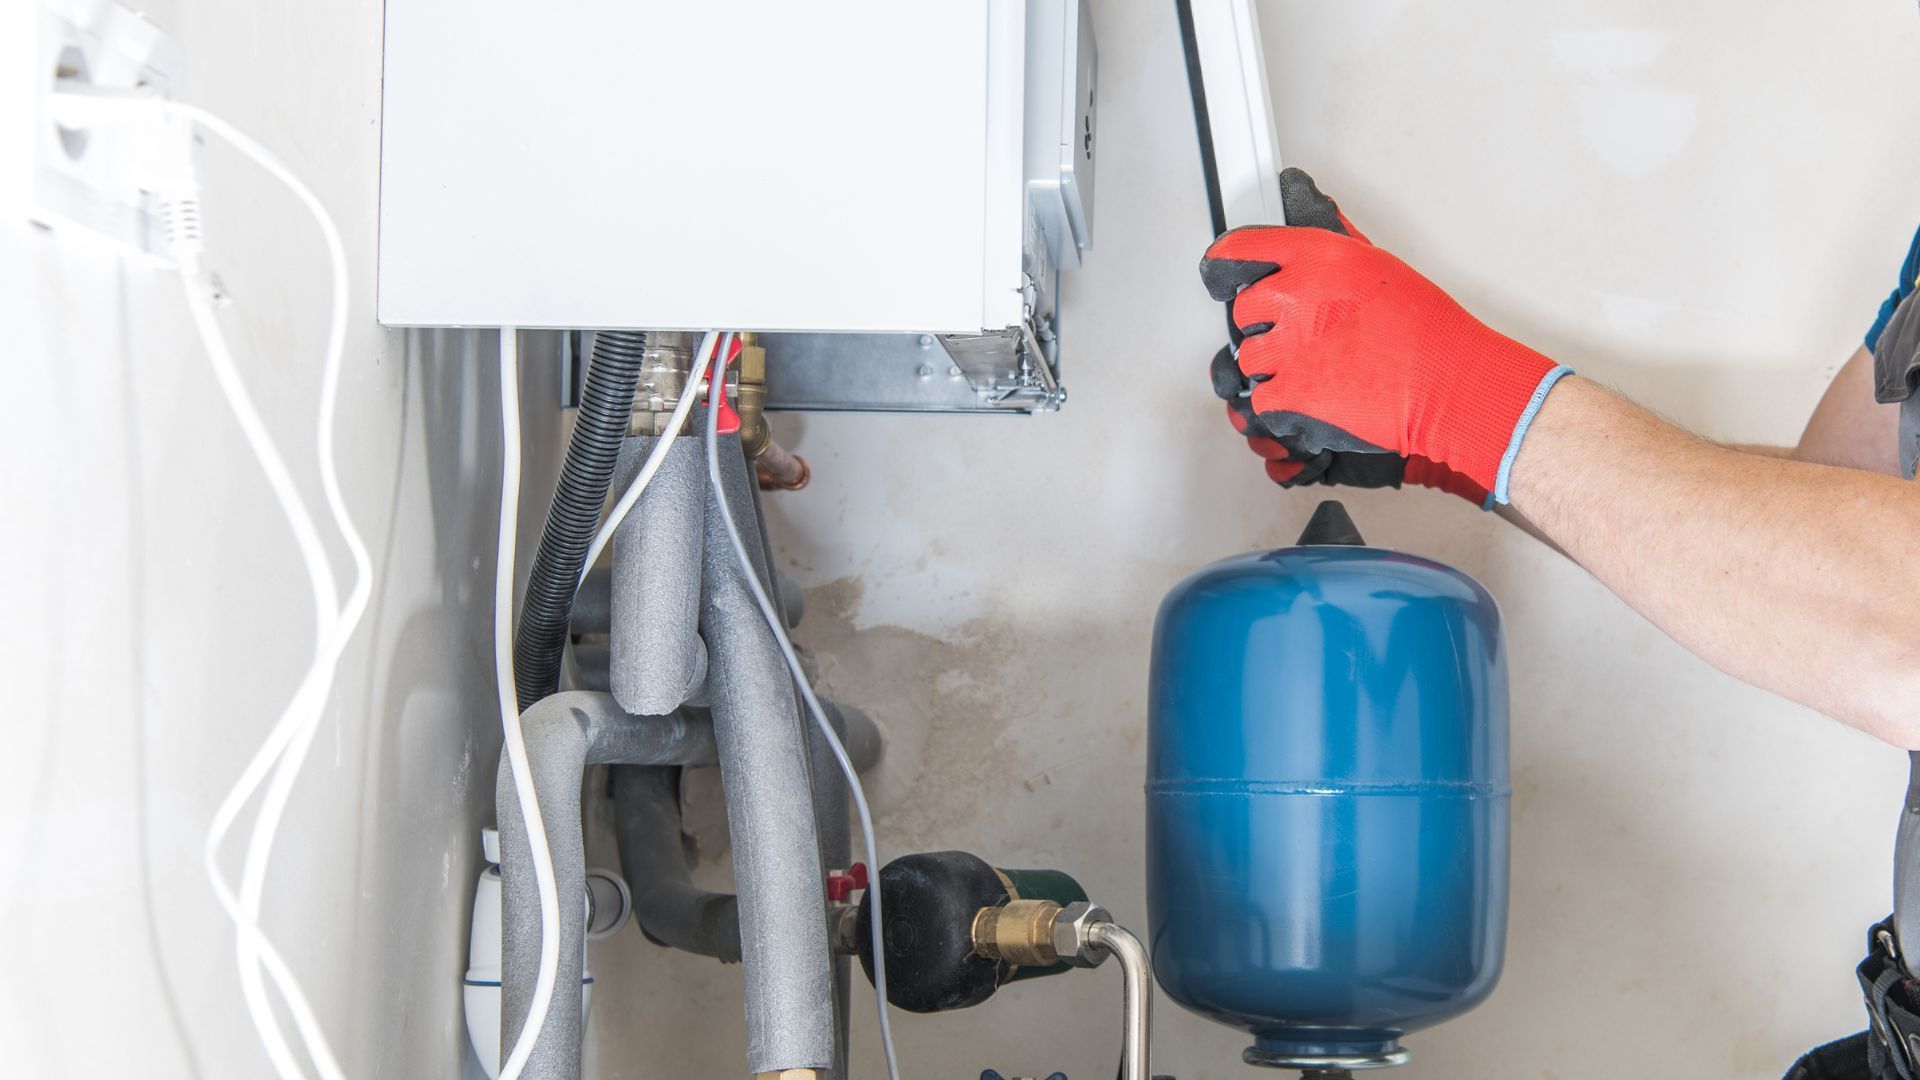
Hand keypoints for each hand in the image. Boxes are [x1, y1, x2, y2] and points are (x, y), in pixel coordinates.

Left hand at [1200, 168, 1570, 503]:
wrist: (1445, 382)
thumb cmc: (1425, 329)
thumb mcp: (1378, 266)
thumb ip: (1334, 248)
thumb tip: (1313, 212)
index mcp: (1317, 257)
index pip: (1241, 249)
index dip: (1226, 263)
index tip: (1219, 270)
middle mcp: (1295, 296)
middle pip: (1243, 310)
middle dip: (1265, 324)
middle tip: (1300, 336)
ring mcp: (1287, 347)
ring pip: (1249, 357)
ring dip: (1272, 366)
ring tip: (1316, 368)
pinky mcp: (1288, 391)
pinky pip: (1260, 397)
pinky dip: (1279, 403)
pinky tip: (1313, 394)